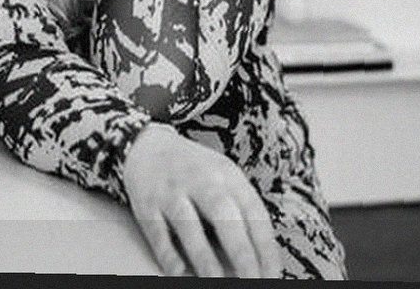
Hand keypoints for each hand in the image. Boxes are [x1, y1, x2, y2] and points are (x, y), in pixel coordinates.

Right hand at [123, 123, 282, 277]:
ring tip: (217, 282)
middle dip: (241, 254)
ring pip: (190, 226)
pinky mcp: (147, 203)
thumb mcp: (222, 176)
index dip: (265, 246)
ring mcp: (172, 191)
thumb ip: (239, 209)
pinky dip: (168, 254)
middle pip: (225, 217)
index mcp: (228, 174)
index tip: (271, 273)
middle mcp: (201, 180)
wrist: (147, 144)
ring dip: (205, 258)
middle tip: (252, 280)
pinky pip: (158, 232)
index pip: (254, 212)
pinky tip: (179, 272)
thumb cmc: (193, 168)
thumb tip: (258, 255)